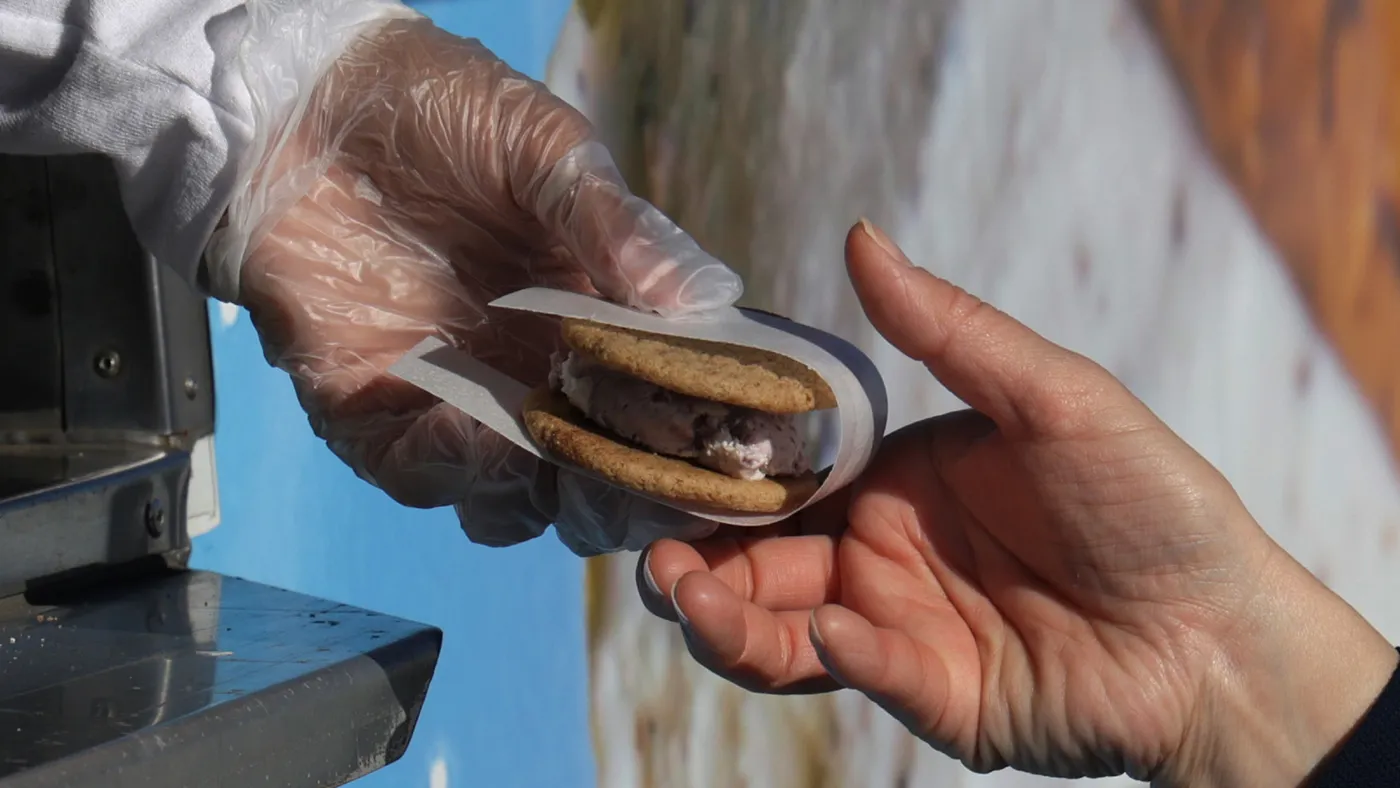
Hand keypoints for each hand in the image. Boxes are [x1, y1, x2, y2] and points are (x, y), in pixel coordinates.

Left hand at [206, 7, 739, 553]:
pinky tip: (472, 428)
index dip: (695, 441)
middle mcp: (533, 377)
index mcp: (594, 321)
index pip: (661, 409)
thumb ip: (617, 225)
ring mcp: (456, 403)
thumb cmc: (437, 107)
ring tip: (558, 451)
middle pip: (597, 480)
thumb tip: (709, 301)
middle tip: (647, 475)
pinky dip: (453, 468)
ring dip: (544, 492)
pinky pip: (420, 475)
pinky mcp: (372, 414)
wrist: (303, 100)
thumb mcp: (543, 148)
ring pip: (515, 502)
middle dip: (628, 493)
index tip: (728, 448)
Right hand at [639, 220, 1398, 783]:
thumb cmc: (1150, 500)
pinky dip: (838, 655)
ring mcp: (900, 629)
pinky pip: (863, 673)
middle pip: (761, 562)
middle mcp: (883, 554)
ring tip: (696, 599)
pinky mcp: (930, 697)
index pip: (783, 478)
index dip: (720, 477)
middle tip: (659, 562)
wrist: (1222, 630)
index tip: (663, 465)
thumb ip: (949, 330)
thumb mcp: (1052, 397)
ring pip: (781, 632)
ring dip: (730, 620)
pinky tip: (838, 630)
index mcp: (897, 481)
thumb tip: (861, 236)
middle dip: (697, 564)